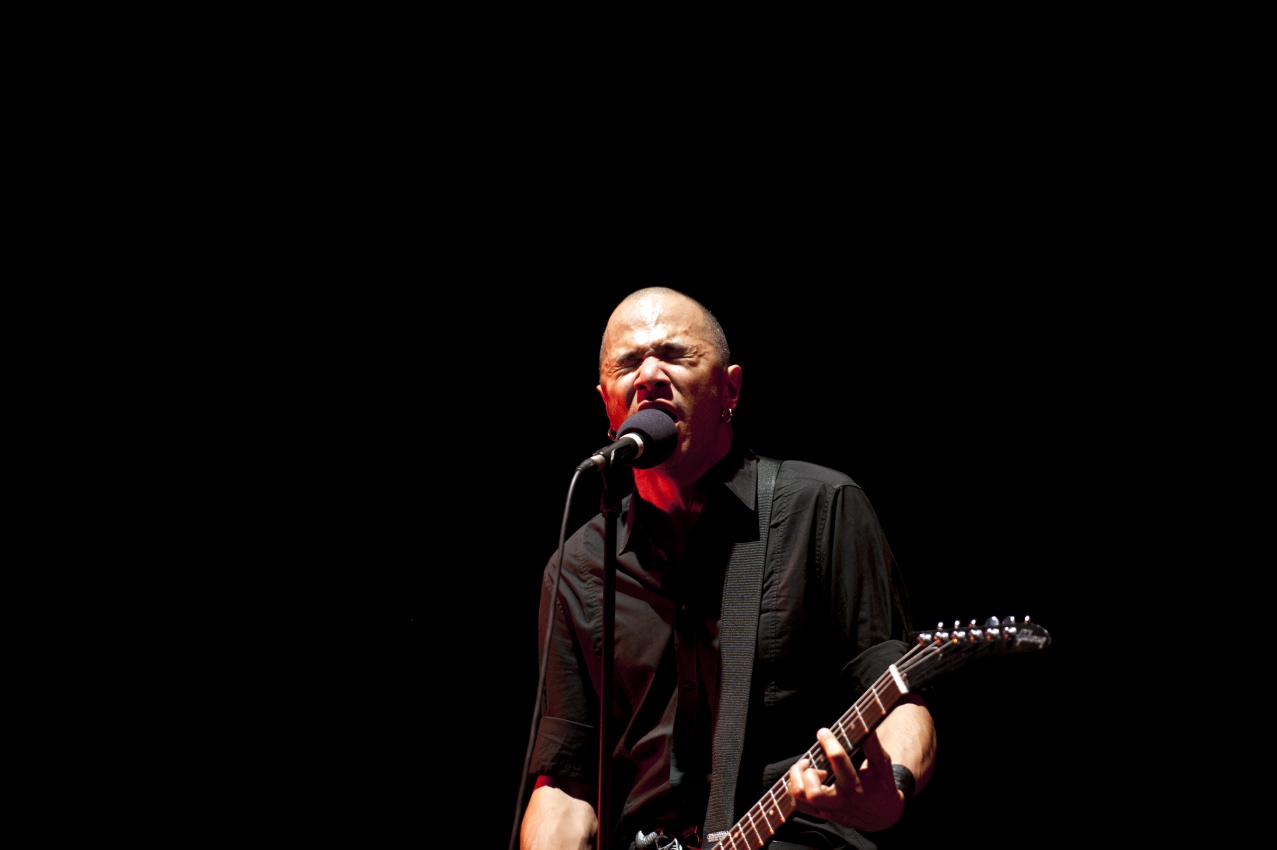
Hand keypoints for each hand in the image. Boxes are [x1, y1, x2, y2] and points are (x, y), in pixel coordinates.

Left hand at [786, 727, 904, 832]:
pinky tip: (803, 779)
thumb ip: (873, 746)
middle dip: (806, 772)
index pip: (838, 761)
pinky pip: (797, 806)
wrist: (883, 817)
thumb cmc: (882, 787)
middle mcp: (839, 801)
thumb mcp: (882, 766)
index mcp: (855, 787)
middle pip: (811, 792)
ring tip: (805, 769)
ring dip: (796, 780)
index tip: (823, 732)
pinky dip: (793, 790)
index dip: (828, 742)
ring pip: (800, 798)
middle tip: (810, 762)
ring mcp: (828, 810)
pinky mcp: (821, 814)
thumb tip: (865, 726)